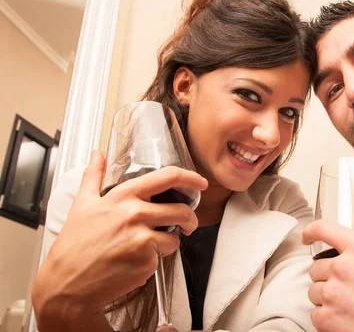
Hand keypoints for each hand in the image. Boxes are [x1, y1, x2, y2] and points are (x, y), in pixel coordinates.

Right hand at [32, 150, 207, 327]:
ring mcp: (142, 237)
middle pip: (182, 210)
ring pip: (176, 236)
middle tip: (187, 224)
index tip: (200, 182)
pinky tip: (135, 261)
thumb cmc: (74, 246)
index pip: (168, 177)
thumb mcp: (82, 204)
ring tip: (150, 246)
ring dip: (170, 241)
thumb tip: (98, 154)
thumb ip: (94, 176)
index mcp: (123, 196)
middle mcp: (135, 213)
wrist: (68, 284)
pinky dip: (156, 259)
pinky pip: (165, 256)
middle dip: (190, 218)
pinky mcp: (147, 260)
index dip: (191, 178)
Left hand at [302, 219, 353, 331]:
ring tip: (349, 306)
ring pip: (315, 292)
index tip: (308, 236)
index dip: (312, 231)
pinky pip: (316, 314)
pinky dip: (327, 318)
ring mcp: (333, 295)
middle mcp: (343, 268)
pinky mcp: (328, 320)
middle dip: (329, 276)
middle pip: (317, 267)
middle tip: (347, 287)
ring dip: (327, 297)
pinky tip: (346, 320)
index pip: (325, 229)